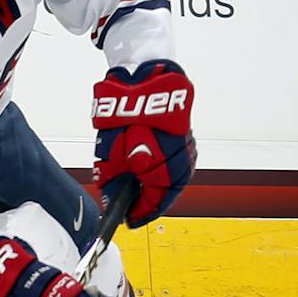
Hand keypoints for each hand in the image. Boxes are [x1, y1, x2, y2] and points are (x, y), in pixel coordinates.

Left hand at [92, 59, 195, 225]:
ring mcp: (187, 146)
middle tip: (129, 207)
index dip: (139, 213)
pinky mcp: (185, 134)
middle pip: (165, 191)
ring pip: (171, 175)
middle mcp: (182, 161)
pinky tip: (146, 165)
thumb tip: (112, 202)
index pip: (155, 202)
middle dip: (146, 198)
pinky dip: (160, 166)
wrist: (143, 75)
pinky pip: (175, 159)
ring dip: (153, 181)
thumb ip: (112, 180)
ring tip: (135, 186)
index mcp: (165, 169)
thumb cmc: (126, 113)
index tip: (127, 221)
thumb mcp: (111, 152)